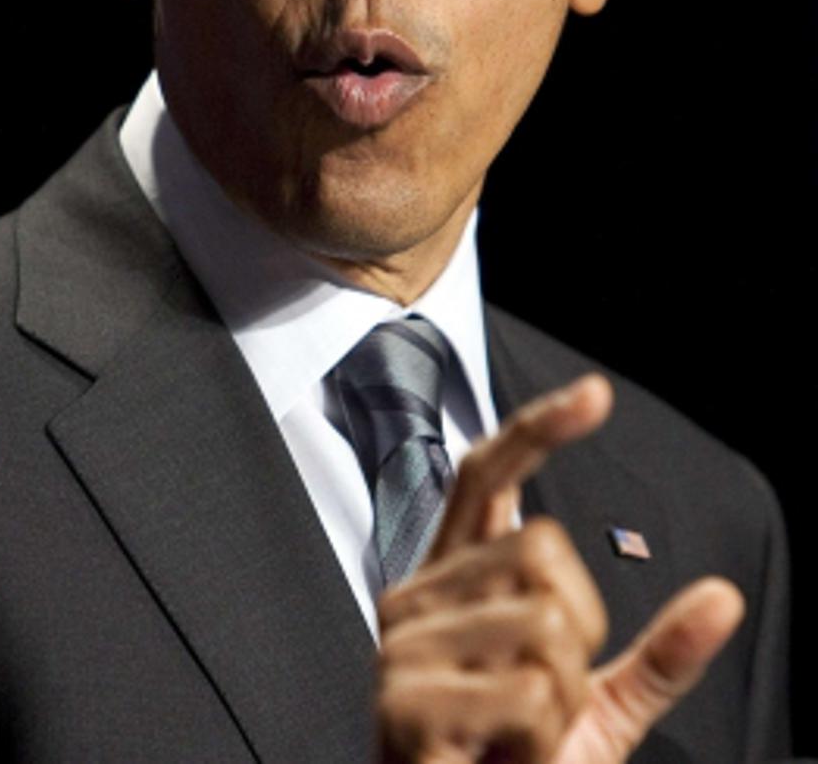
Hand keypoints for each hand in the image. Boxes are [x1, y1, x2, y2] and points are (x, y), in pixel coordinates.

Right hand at [375, 375, 744, 762]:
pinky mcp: (406, 702)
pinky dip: (541, 740)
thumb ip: (657, 653)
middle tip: (541, 695)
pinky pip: (532, 693)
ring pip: (547, 624)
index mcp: (453, 586)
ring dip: (560, 699)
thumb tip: (722, 597)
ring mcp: (404, 648)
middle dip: (578, 629)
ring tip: (513, 735)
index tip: (594, 397)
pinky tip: (497, 756)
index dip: (536, 432)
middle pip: (542, 548)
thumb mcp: (597, 708)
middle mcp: (416, 600)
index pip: (484, 481)